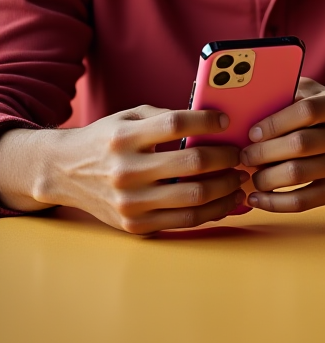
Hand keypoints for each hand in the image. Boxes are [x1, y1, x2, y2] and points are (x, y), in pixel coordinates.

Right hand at [0, 107, 245, 233]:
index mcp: (124, 137)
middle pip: (192, 163)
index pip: (176, 124)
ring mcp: (129, 202)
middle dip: (227, 157)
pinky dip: (213, 212)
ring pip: (194, 197)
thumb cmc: (107, 139)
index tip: (227, 122)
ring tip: (242, 179)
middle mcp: (125, 171)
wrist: (63, 171)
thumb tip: (215, 123)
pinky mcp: (134, 225)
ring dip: (227, 187)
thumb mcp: (130, 117)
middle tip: (243, 154)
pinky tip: (227, 201)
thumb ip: (167, 118)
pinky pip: (184, 220)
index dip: (207, 121)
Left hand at [240, 78, 324, 212]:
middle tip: (244, 156)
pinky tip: (257, 198)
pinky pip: (303, 202)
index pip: (307, 110)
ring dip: (265, 178)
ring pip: (298, 174)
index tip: (252, 132)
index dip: (275, 122)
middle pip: (300, 144)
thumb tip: (251, 101)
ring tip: (252, 176)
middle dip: (264, 152)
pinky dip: (274, 203)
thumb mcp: (319, 96)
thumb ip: (291, 93)